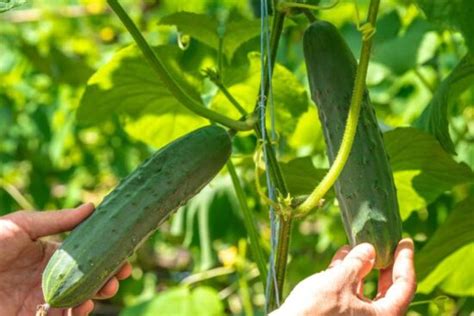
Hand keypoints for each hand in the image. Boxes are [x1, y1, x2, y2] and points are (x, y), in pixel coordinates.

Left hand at [0, 203, 131, 315]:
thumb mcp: (21, 226)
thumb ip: (57, 220)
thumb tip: (92, 207)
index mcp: (49, 253)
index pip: (85, 254)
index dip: (106, 254)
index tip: (125, 253)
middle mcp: (50, 276)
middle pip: (88, 277)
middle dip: (108, 276)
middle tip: (122, 273)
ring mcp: (42, 299)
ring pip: (80, 298)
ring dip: (97, 294)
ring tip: (107, 287)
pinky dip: (77, 313)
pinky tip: (83, 305)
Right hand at [271, 239, 415, 315]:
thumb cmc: (316, 310)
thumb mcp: (340, 281)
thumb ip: (358, 263)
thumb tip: (369, 249)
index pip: (405, 286)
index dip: (405, 260)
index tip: (405, 241)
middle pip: (388, 290)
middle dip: (383, 264)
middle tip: (385, 242)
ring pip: (365, 291)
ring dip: (361, 267)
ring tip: (358, 244)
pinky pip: (349, 295)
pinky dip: (347, 276)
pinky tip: (341, 257)